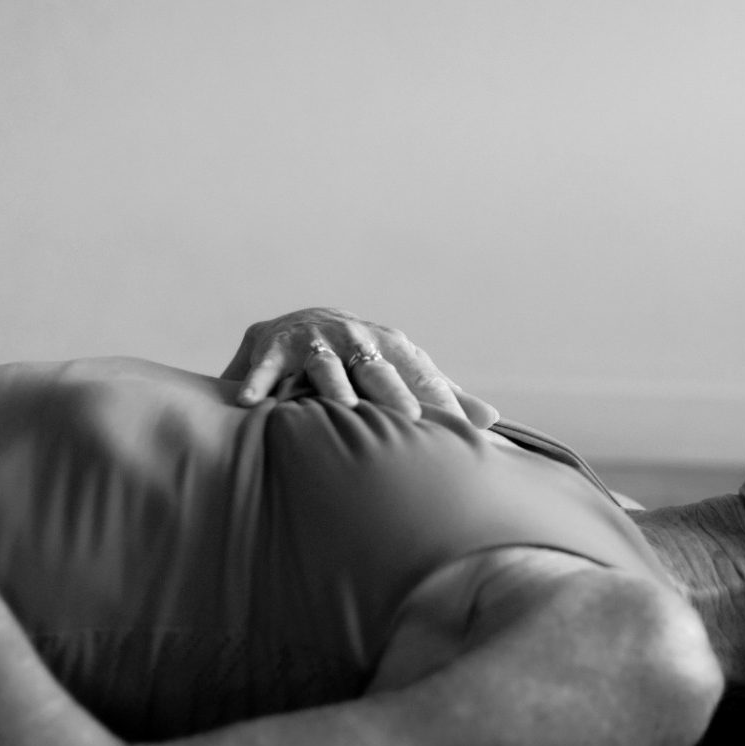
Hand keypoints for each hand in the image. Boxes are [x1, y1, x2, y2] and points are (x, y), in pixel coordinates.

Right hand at [220, 307, 498, 427]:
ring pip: (326, 365)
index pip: (419, 374)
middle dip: (394, 392)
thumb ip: (443, 392)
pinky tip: (252, 402)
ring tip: (344, 408)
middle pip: (378, 369)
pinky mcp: (274, 345)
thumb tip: (492, 419)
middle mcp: (355, 338)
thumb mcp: (402, 367)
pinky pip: (266, 366)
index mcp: (389, 347)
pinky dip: (258, 380)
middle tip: (411, 419)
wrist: (304, 320)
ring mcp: (314, 340)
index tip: (461, 425)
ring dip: (333, 386)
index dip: (439, 397)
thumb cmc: (364, 356)